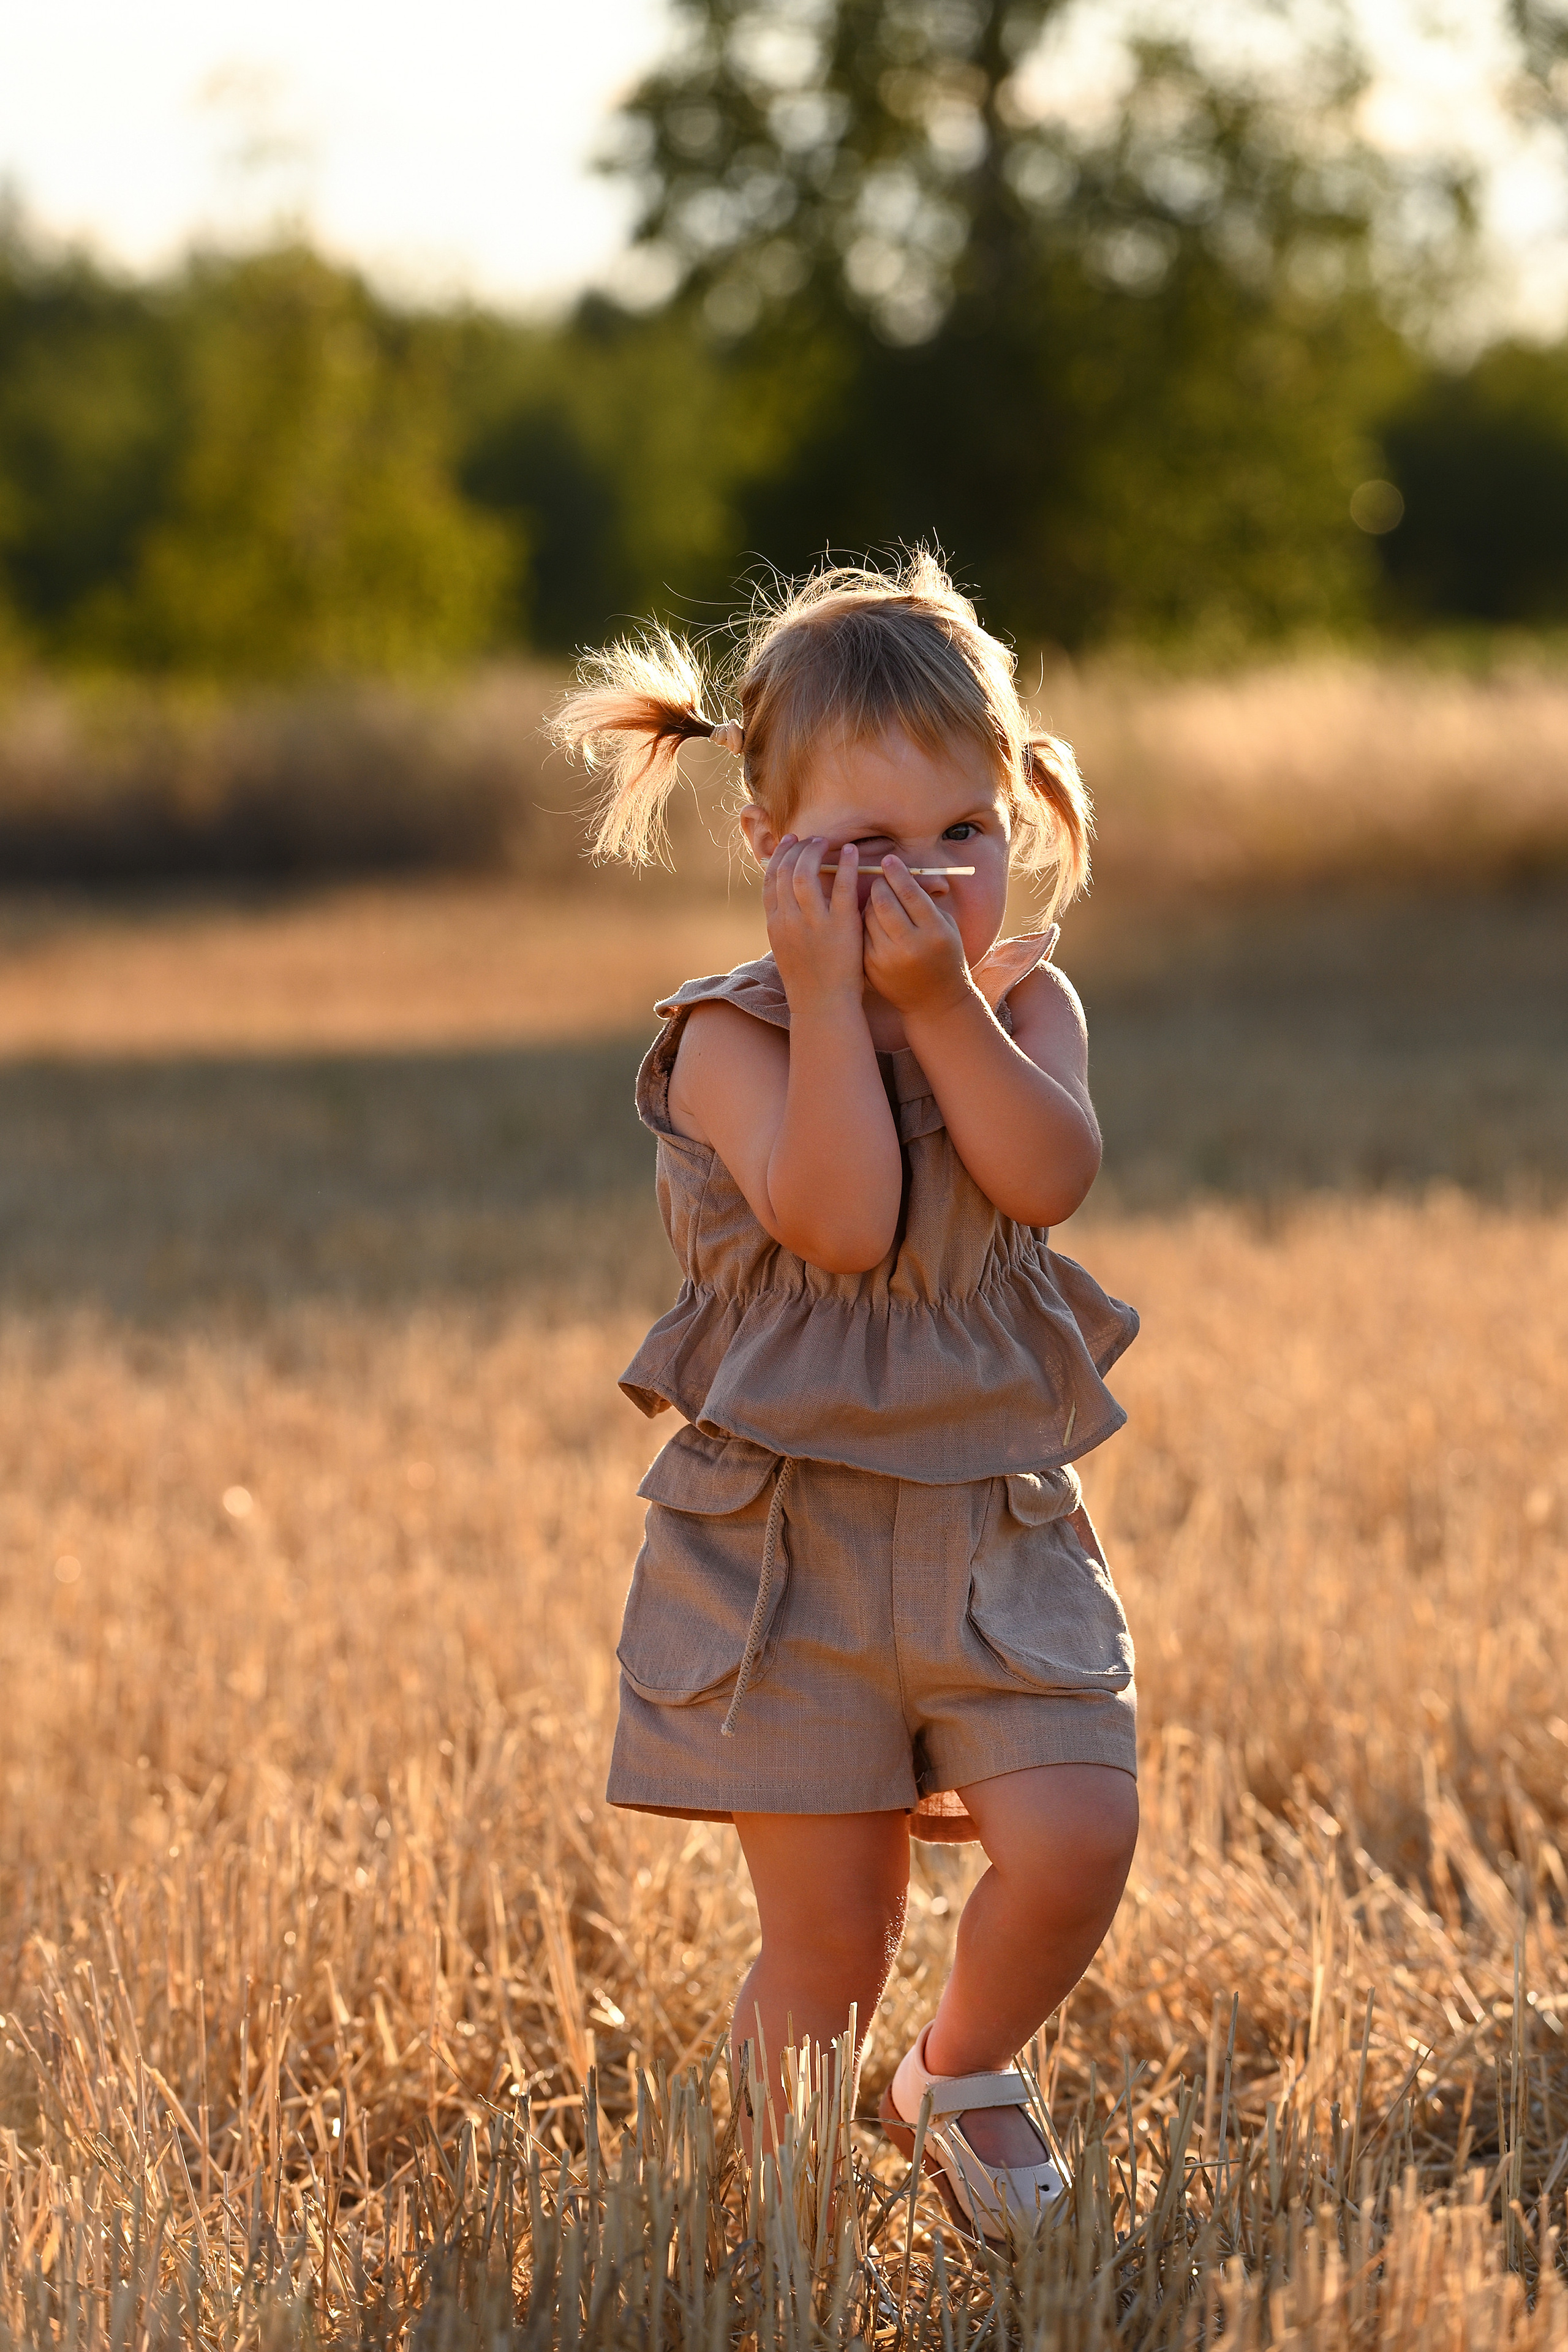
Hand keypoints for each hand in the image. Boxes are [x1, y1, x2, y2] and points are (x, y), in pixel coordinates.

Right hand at [763, 837, 865, 1012]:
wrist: (822, 1006)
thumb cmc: (809, 982)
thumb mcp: (787, 951)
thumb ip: (786, 925)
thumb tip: (788, 902)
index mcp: (775, 925)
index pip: (771, 881)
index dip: (780, 857)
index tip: (789, 843)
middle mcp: (789, 921)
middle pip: (786, 872)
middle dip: (797, 850)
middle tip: (810, 839)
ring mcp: (813, 923)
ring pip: (806, 874)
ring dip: (814, 852)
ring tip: (825, 842)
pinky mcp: (839, 927)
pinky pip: (841, 887)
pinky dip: (845, 865)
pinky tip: (851, 852)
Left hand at [862, 857, 971, 1018]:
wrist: (935, 1002)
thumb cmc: (945, 956)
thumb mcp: (946, 927)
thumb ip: (927, 900)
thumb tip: (903, 873)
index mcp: (934, 932)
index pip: (910, 894)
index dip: (896, 873)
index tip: (888, 860)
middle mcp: (910, 946)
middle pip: (884, 903)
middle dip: (879, 884)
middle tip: (880, 878)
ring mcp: (887, 959)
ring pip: (867, 917)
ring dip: (869, 902)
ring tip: (877, 898)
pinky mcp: (871, 968)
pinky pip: (861, 934)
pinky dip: (864, 922)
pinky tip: (871, 919)